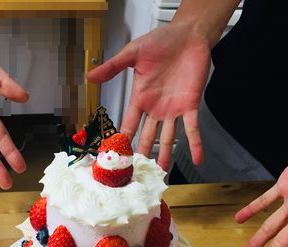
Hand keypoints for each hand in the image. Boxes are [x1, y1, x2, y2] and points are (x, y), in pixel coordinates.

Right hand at [87, 23, 209, 169]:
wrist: (188, 34)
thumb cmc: (161, 41)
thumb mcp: (133, 53)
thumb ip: (113, 67)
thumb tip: (89, 77)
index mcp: (140, 98)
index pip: (128, 124)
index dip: (121, 140)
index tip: (113, 156)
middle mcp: (155, 108)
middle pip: (147, 136)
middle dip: (142, 153)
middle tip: (135, 171)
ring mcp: (173, 109)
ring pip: (168, 138)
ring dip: (165, 155)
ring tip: (162, 171)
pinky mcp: (190, 105)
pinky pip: (193, 128)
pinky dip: (196, 144)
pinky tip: (198, 159)